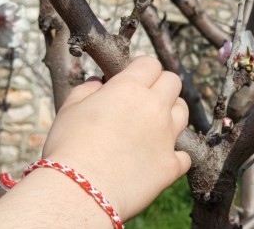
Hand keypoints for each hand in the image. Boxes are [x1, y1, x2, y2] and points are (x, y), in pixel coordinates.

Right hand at [42, 56, 190, 219]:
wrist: (80, 191)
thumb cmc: (68, 148)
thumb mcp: (69, 110)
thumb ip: (87, 90)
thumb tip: (99, 82)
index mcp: (129, 88)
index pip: (150, 63)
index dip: (141, 68)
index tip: (131, 77)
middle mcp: (155, 108)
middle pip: (174, 82)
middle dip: (161, 86)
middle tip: (144, 100)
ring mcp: (167, 136)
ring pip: (183, 113)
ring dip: (171, 115)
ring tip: (152, 127)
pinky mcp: (172, 165)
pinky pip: (185, 155)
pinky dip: (175, 155)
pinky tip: (158, 159)